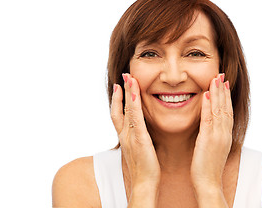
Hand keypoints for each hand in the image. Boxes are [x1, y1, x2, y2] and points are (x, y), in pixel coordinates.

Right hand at [110, 73, 160, 193]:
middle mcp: (125, 135)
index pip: (119, 115)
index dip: (118, 100)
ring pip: (127, 110)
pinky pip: (136, 118)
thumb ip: (138, 140)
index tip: (120, 87)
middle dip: (121, 92)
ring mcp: (130, 136)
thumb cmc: (144, 170)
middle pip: (120, 109)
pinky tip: (135, 92)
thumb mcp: (139, 151)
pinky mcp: (139, 139)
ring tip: (129, 78)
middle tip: (123, 76)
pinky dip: (134, 104)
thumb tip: (141, 134)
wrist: (143, 184)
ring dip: (127, 92)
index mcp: (125, 137)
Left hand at [191, 73, 232, 199]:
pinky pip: (209, 119)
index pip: (227, 112)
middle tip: (222, 75)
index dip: (226, 97)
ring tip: (215, 78)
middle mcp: (224, 134)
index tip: (224, 84)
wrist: (208, 184)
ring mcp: (218, 136)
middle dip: (223, 90)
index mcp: (225, 136)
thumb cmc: (207, 168)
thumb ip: (213, 136)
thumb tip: (210, 128)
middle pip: (226, 108)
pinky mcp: (208, 139)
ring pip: (220, 110)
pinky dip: (209, 106)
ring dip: (218, 93)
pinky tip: (206, 94)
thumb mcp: (213, 149)